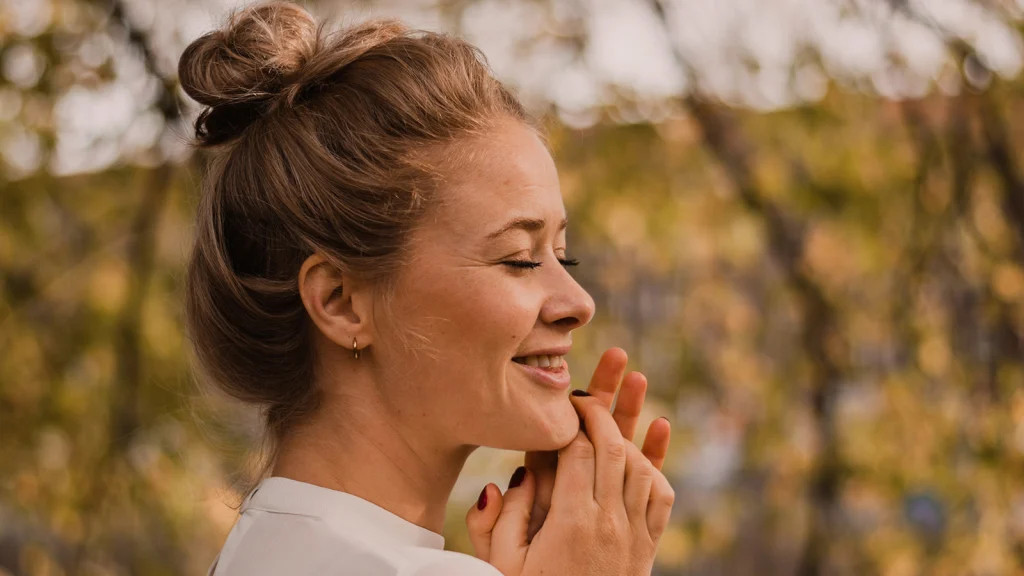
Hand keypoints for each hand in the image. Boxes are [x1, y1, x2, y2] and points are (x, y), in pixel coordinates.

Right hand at [468, 392, 673, 574]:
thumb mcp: (500, 564)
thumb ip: (499, 519)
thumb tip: (516, 474)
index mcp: (571, 522)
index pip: (579, 451)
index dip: (572, 418)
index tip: (562, 401)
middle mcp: (609, 524)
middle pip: (614, 449)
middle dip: (604, 409)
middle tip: (589, 391)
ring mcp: (634, 536)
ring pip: (642, 467)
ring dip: (631, 430)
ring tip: (624, 399)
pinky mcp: (647, 549)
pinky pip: (662, 497)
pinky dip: (655, 466)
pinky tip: (648, 444)